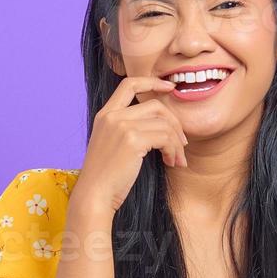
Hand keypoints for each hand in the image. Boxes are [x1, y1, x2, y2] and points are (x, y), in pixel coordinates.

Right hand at [72, 76, 188, 213]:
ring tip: (177, 159)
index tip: (170, 87)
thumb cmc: (107, 177)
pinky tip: (172, 162)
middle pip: (155, 105)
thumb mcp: (113, 145)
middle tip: (182, 144)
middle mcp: (112, 116)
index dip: (152, 82)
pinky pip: (165, 137)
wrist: (94, 195)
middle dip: (174, 123)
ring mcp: (121, 126)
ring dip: (177, 142)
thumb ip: (129, 129)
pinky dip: (174, 150)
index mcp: (105, 114)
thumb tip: (162, 125)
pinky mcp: (132, 139)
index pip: (129, 84)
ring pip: (164, 123)